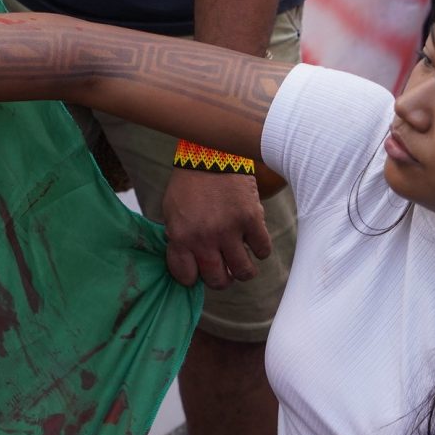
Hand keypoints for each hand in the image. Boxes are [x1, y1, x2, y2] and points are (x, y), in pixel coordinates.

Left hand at [162, 168, 270, 287]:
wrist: (211, 153)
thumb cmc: (188, 183)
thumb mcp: (171, 211)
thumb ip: (178, 238)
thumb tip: (188, 261)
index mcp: (180, 237)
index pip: (186, 277)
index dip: (193, 278)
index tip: (198, 272)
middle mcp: (204, 238)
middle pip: (217, 280)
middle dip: (221, 280)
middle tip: (224, 272)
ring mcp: (229, 230)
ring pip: (243, 271)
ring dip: (243, 272)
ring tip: (242, 265)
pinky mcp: (251, 219)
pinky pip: (263, 250)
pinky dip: (261, 250)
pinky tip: (254, 242)